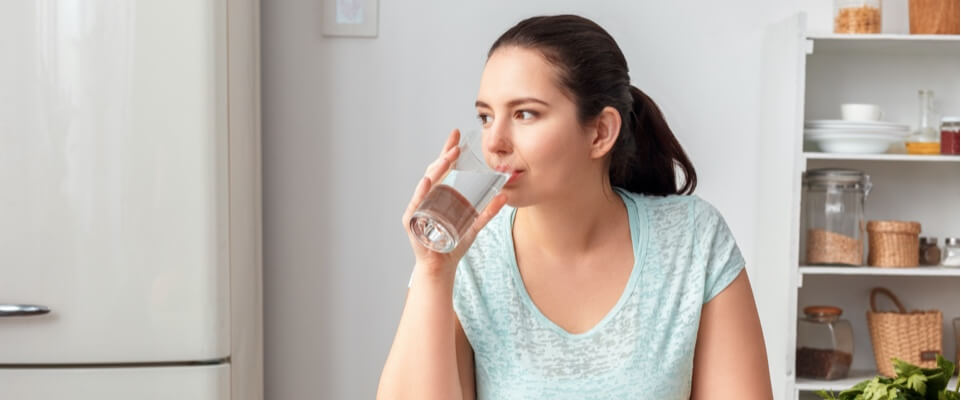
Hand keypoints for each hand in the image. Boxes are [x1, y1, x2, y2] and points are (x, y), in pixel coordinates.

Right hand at [402, 129, 507, 276]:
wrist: (441, 267)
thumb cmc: (453, 244)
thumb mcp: (474, 225)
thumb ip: (488, 211)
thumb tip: (505, 195)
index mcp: (439, 194)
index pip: (443, 168)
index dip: (448, 151)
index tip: (457, 135)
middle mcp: (427, 197)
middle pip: (434, 171)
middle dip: (445, 157)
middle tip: (456, 145)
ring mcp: (418, 207)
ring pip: (426, 184)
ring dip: (436, 170)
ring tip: (447, 159)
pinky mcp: (412, 220)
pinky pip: (416, 203)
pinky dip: (421, 192)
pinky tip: (427, 181)